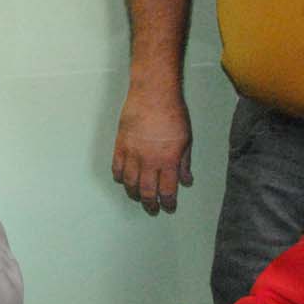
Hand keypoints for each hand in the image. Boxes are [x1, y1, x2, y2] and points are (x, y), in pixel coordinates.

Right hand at [111, 86, 192, 214]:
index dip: (168, 202)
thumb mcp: (186, 140)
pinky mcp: (120, 146)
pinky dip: (120, 178)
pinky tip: (124, 180)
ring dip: (134, 193)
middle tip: (152, 209)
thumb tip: (186, 180)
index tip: (168, 207)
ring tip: (138, 197)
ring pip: (130, 183)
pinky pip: (117, 168)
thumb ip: (184, 163)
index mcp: (168, 160)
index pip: (167, 190)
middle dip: (150, 203)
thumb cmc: (173, 114)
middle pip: (147, 191)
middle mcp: (149, 161)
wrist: (153, 95)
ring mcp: (132, 154)